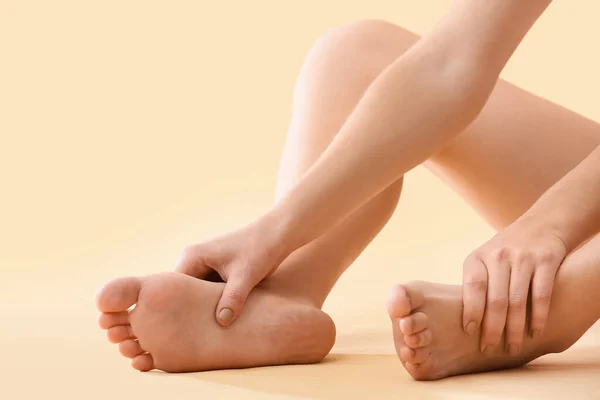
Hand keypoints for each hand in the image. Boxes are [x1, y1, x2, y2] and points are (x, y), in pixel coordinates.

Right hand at [175, 218, 287, 326]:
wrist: (278, 236)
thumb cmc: (260, 249)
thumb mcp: (246, 275)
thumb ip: (233, 298)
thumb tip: (222, 322)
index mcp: (192, 256)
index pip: (170, 289)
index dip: (171, 311)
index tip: (178, 333)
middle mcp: (193, 260)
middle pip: (182, 295)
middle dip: (187, 314)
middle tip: (191, 339)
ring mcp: (204, 267)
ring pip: (196, 296)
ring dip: (202, 311)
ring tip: (204, 335)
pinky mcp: (216, 273)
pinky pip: (208, 293)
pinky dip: (213, 306)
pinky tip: (220, 324)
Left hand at [461, 215, 566, 354]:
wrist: (540, 226)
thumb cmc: (504, 252)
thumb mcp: (483, 260)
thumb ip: (475, 285)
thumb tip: (466, 323)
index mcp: (478, 258)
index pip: (473, 288)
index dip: (471, 311)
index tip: (470, 332)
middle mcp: (498, 256)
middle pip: (495, 300)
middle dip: (493, 328)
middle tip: (491, 348)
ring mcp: (523, 258)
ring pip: (518, 301)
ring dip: (515, 329)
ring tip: (513, 346)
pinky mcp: (546, 261)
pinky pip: (541, 295)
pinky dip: (538, 317)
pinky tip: (535, 331)